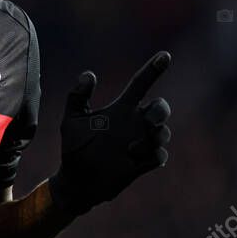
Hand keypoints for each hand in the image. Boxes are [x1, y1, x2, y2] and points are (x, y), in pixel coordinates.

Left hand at [48, 51, 171, 215]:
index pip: (140, 84)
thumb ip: (77, 97)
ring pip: (164, 132)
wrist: (77, 181)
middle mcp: (133, 124)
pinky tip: (134, 159)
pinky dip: (152, 155)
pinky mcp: (143, 163)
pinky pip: (160, 155)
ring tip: (131, 149)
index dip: (153, 69)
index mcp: (120, 109)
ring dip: (154, 136)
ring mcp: (140, 143)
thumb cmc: (74, 148)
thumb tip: (89, 74)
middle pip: (161, 107)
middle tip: (148, 120)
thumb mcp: (71, 121)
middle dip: (162, 110)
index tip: (165, 55)